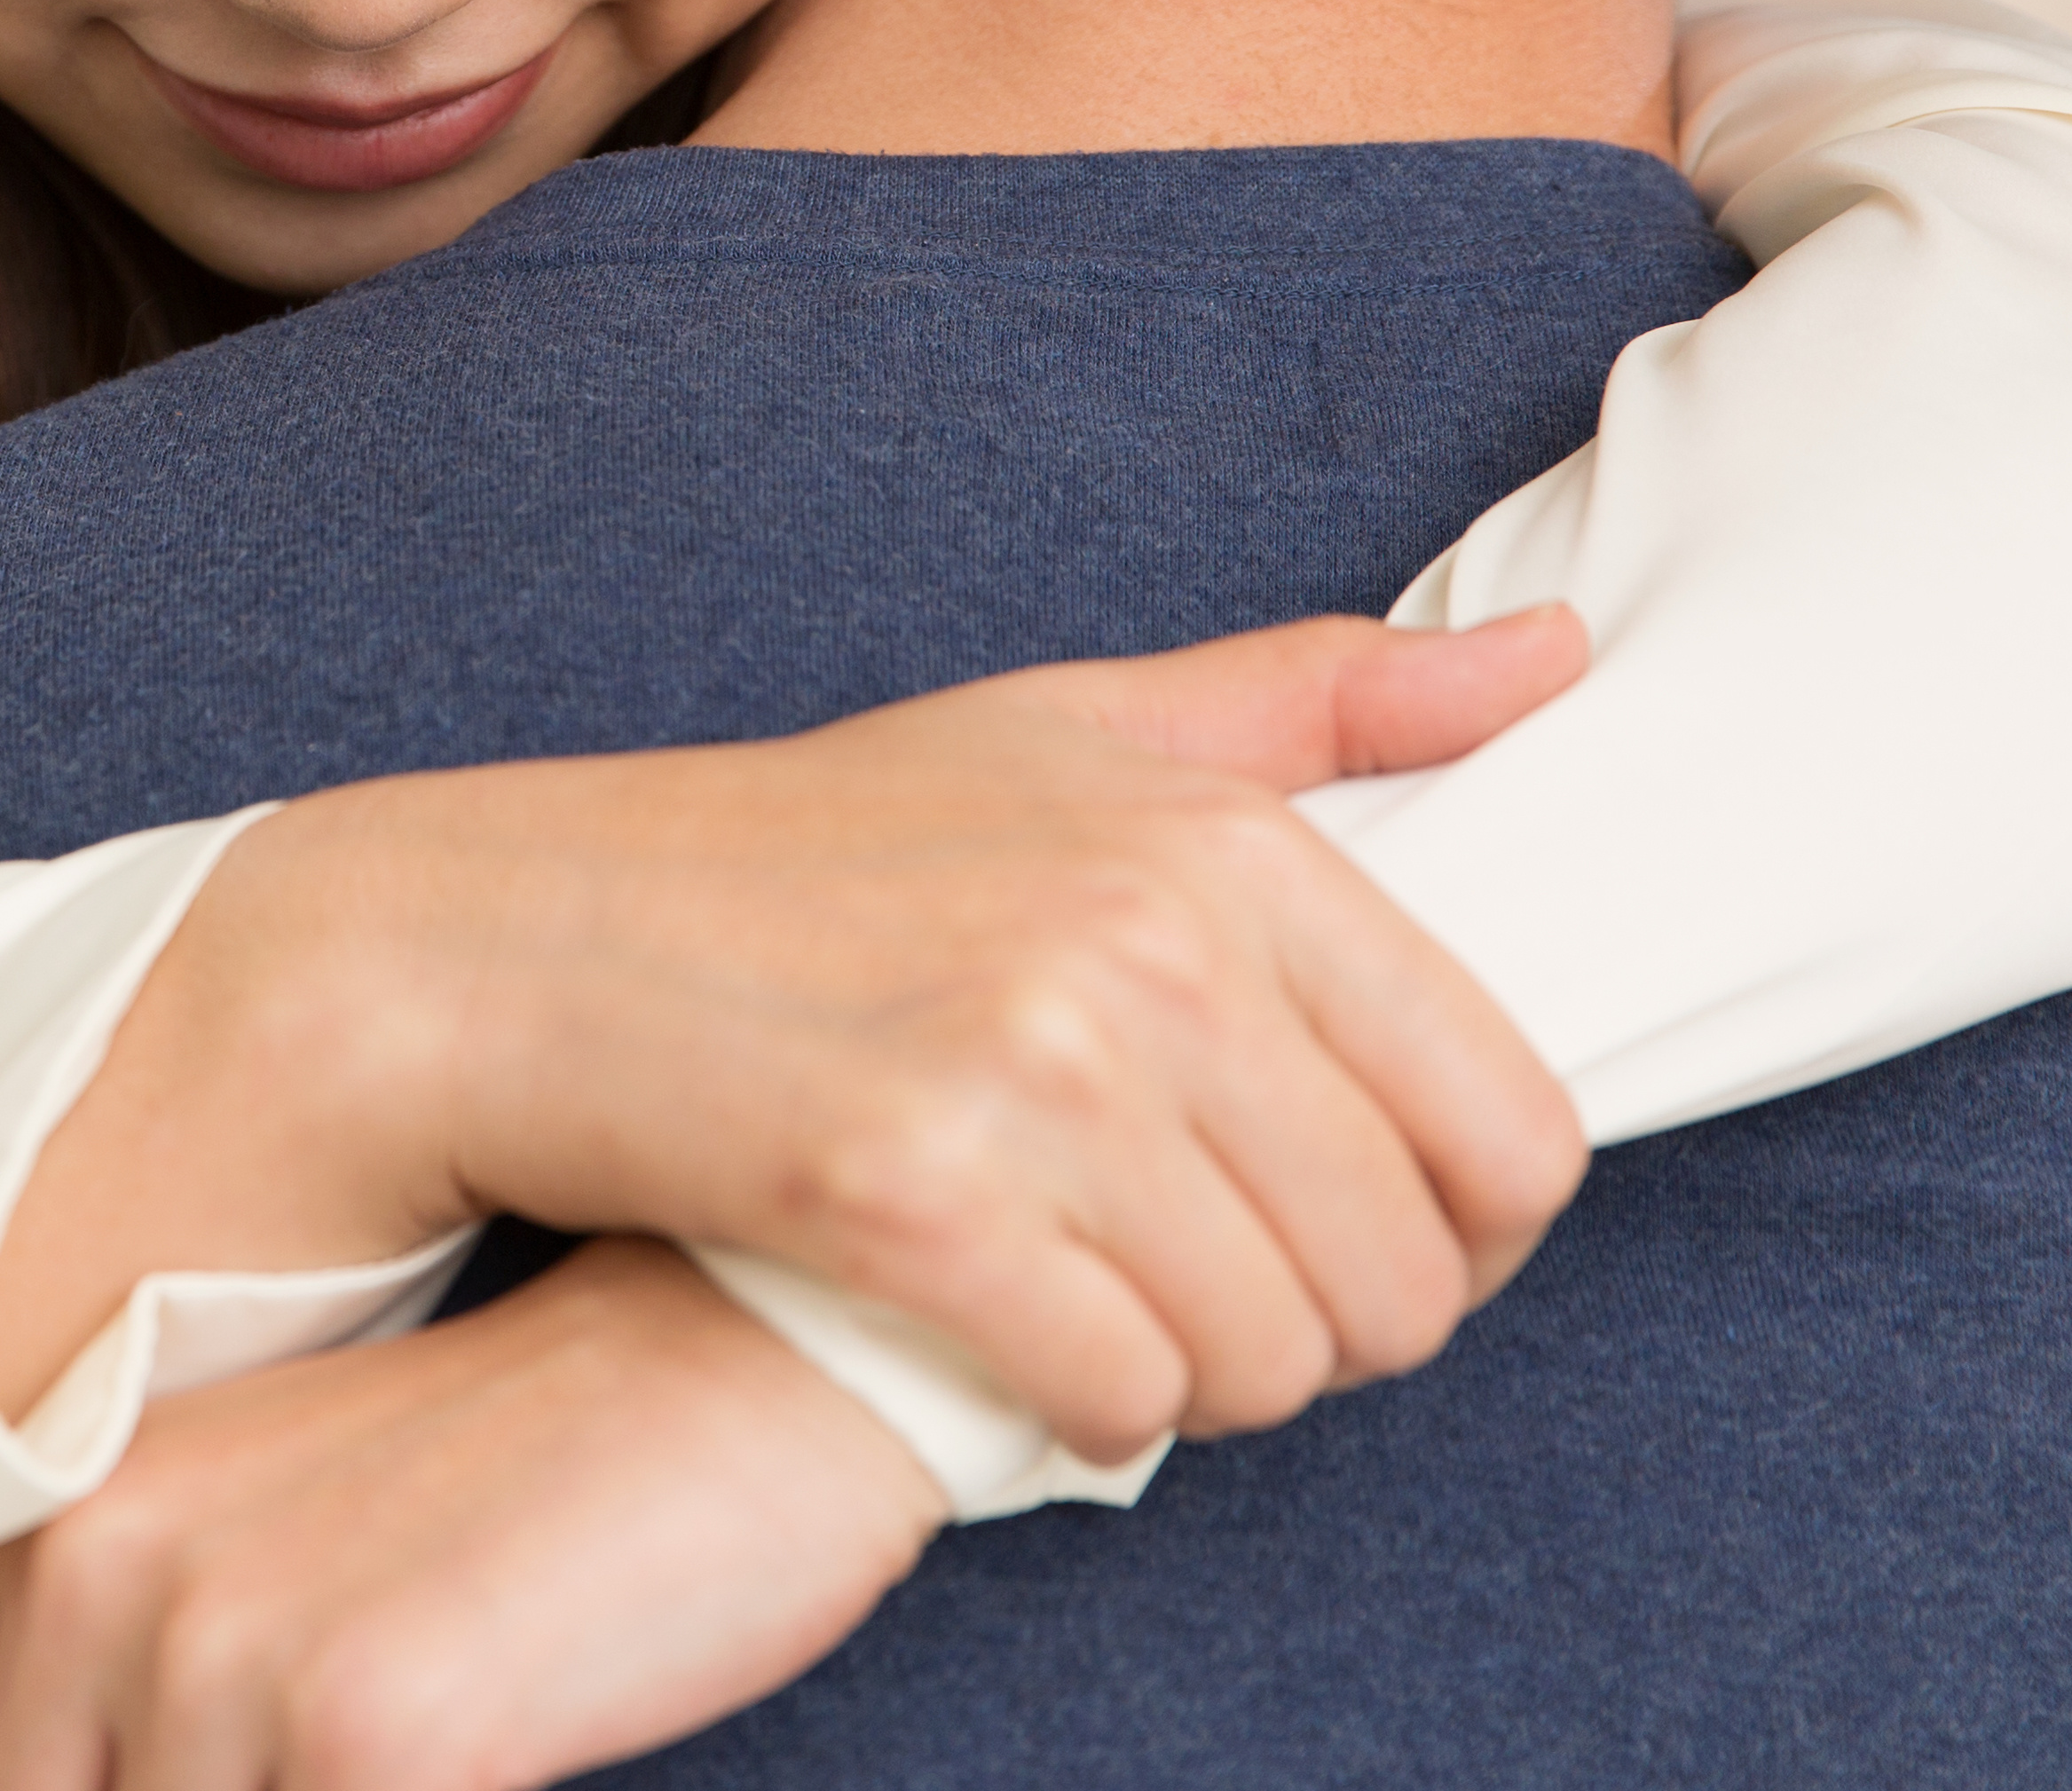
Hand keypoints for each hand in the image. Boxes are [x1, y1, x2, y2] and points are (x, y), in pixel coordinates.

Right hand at [0, 608, 1593, 1460]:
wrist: (512, 945)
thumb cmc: (801, 847)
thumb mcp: (1064, 727)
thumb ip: (1315, 699)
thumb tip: (1559, 660)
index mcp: (1225, 838)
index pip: (1510, 1127)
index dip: (1458, 1226)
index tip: (1344, 1223)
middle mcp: (1151, 944)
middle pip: (1403, 1274)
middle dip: (1327, 1325)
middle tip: (1200, 1283)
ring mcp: (1031, 1070)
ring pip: (1273, 1358)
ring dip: (1203, 1378)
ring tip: (1103, 1306)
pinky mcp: (912, 1197)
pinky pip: (1123, 1398)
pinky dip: (1089, 1411)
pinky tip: (1015, 1346)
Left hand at [0, 1237, 938, 1790]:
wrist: (737, 1356)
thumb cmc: (512, 1488)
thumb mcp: (254, 1569)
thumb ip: (108, 1702)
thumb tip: (43, 1790)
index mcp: (36, 1539)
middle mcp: (89, 1581)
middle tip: (290, 1773)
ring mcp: (225, 1654)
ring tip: (377, 1762)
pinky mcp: (380, 1724)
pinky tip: (457, 1774)